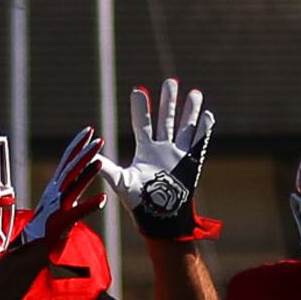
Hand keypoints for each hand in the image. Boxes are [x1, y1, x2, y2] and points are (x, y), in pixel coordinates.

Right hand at [25, 126, 105, 246]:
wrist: (28, 248)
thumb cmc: (46, 227)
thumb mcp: (58, 204)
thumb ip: (71, 191)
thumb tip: (88, 185)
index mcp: (55, 187)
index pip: (67, 161)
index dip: (77, 144)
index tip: (89, 130)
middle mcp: (55, 193)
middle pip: (71, 169)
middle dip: (85, 153)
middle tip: (99, 139)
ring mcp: (57, 207)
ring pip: (73, 186)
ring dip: (86, 173)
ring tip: (100, 161)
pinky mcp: (60, 222)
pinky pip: (76, 212)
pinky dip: (89, 205)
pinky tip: (103, 199)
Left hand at [103, 79, 216, 240]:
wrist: (160, 218)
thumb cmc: (138, 203)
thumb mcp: (121, 182)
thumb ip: (107, 168)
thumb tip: (93, 157)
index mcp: (145, 151)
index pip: (142, 124)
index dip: (140, 108)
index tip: (138, 90)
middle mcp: (162, 149)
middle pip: (166, 119)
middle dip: (168, 101)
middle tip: (171, 81)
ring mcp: (178, 155)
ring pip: (185, 127)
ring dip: (189, 110)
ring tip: (194, 92)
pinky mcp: (192, 163)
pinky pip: (199, 143)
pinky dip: (203, 129)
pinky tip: (207, 114)